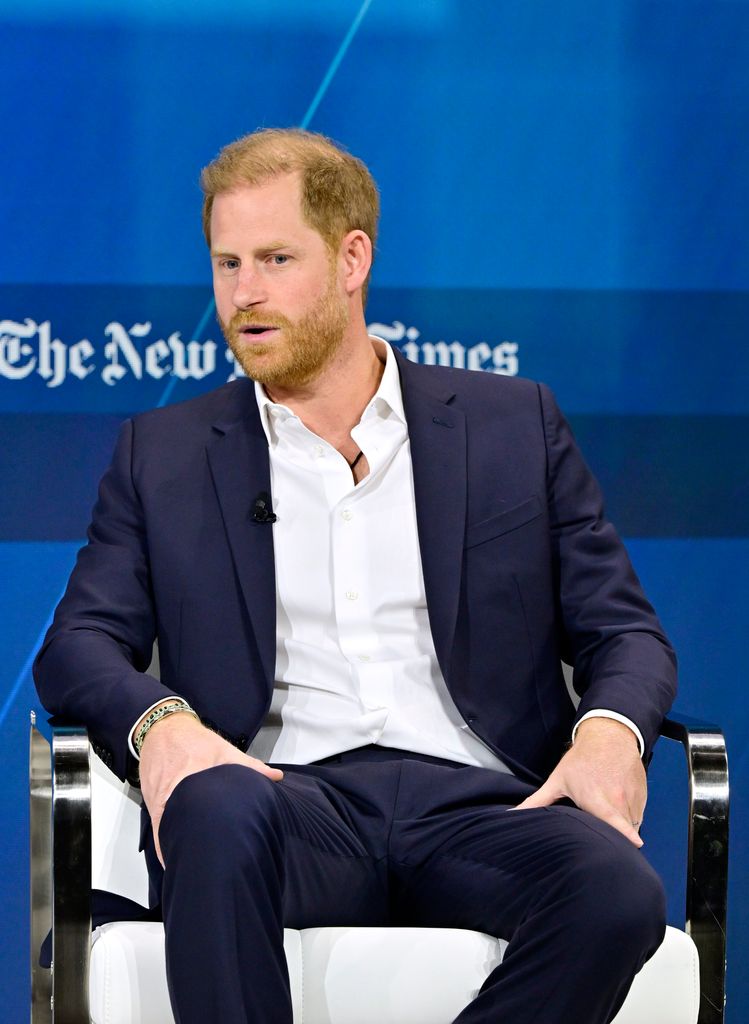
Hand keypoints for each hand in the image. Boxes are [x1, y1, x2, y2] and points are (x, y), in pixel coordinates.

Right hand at [138, 710, 282, 866]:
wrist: (162, 728)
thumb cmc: (194, 740)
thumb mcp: (223, 750)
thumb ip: (249, 766)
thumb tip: (275, 777)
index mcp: (192, 778)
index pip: (200, 810)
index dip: (206, 831)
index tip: (217, 849)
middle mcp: (172, 792)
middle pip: (181, 824)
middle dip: (192, 844)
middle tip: (208, 862)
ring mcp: (158, 798)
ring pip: (166, 829)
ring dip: (176, 845)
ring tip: (189, 864)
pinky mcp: (151, 802)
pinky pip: (157, 826)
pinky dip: (163, 840)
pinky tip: (169, 857)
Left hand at [514, 718, 645, 846]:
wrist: (609, 735)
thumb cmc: (581, 759)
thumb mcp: (558, 780)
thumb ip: (538, 802)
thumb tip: (513, 815)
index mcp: (598, 801)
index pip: (617, 824)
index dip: (626, 836)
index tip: (634, 845)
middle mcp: (619, 801)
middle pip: (622, 831)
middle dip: (614, 839)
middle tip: (602, 839)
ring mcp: (633, 798)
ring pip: (632, 824)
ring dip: (622, 827)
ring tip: (607, 816)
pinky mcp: (643, 796)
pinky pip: (638, 815)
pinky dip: (630, 816)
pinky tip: (617, 807)